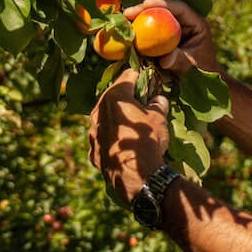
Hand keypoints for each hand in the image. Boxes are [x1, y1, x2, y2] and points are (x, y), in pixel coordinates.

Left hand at [88, 68, 169, 202]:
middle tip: (139, 99)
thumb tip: (158, 100)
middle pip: (112, 96)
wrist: (136, 177)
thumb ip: (157, 105)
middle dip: (125, 96)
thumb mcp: (159, 118)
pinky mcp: (93, 151)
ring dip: (116, 117)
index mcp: (114, 98)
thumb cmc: (148, 141)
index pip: (127, 77)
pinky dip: (111, 137)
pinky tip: (122, 143)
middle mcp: (98, 112)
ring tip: (130, 123)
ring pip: (104, 117)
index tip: (145, 76)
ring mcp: (92, 132)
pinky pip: (102, 137)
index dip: (138, 75)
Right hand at [124, 0, 220, 75]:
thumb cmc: (203, 71)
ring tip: (122, 20)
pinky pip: (151, 31)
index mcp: (196, 23)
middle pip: (164, 10)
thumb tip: (165, 59)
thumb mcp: (193, 66)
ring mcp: (173, 28)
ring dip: (139, 19)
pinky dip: (139, 31)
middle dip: (145, 9)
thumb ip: (180, 60)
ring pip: (155, 18)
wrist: (203, 80)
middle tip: (127, 13)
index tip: (145, 4)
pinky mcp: (164, 37)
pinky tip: (126, 32)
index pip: (179, 7)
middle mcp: (184, 22)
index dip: (162, 4)